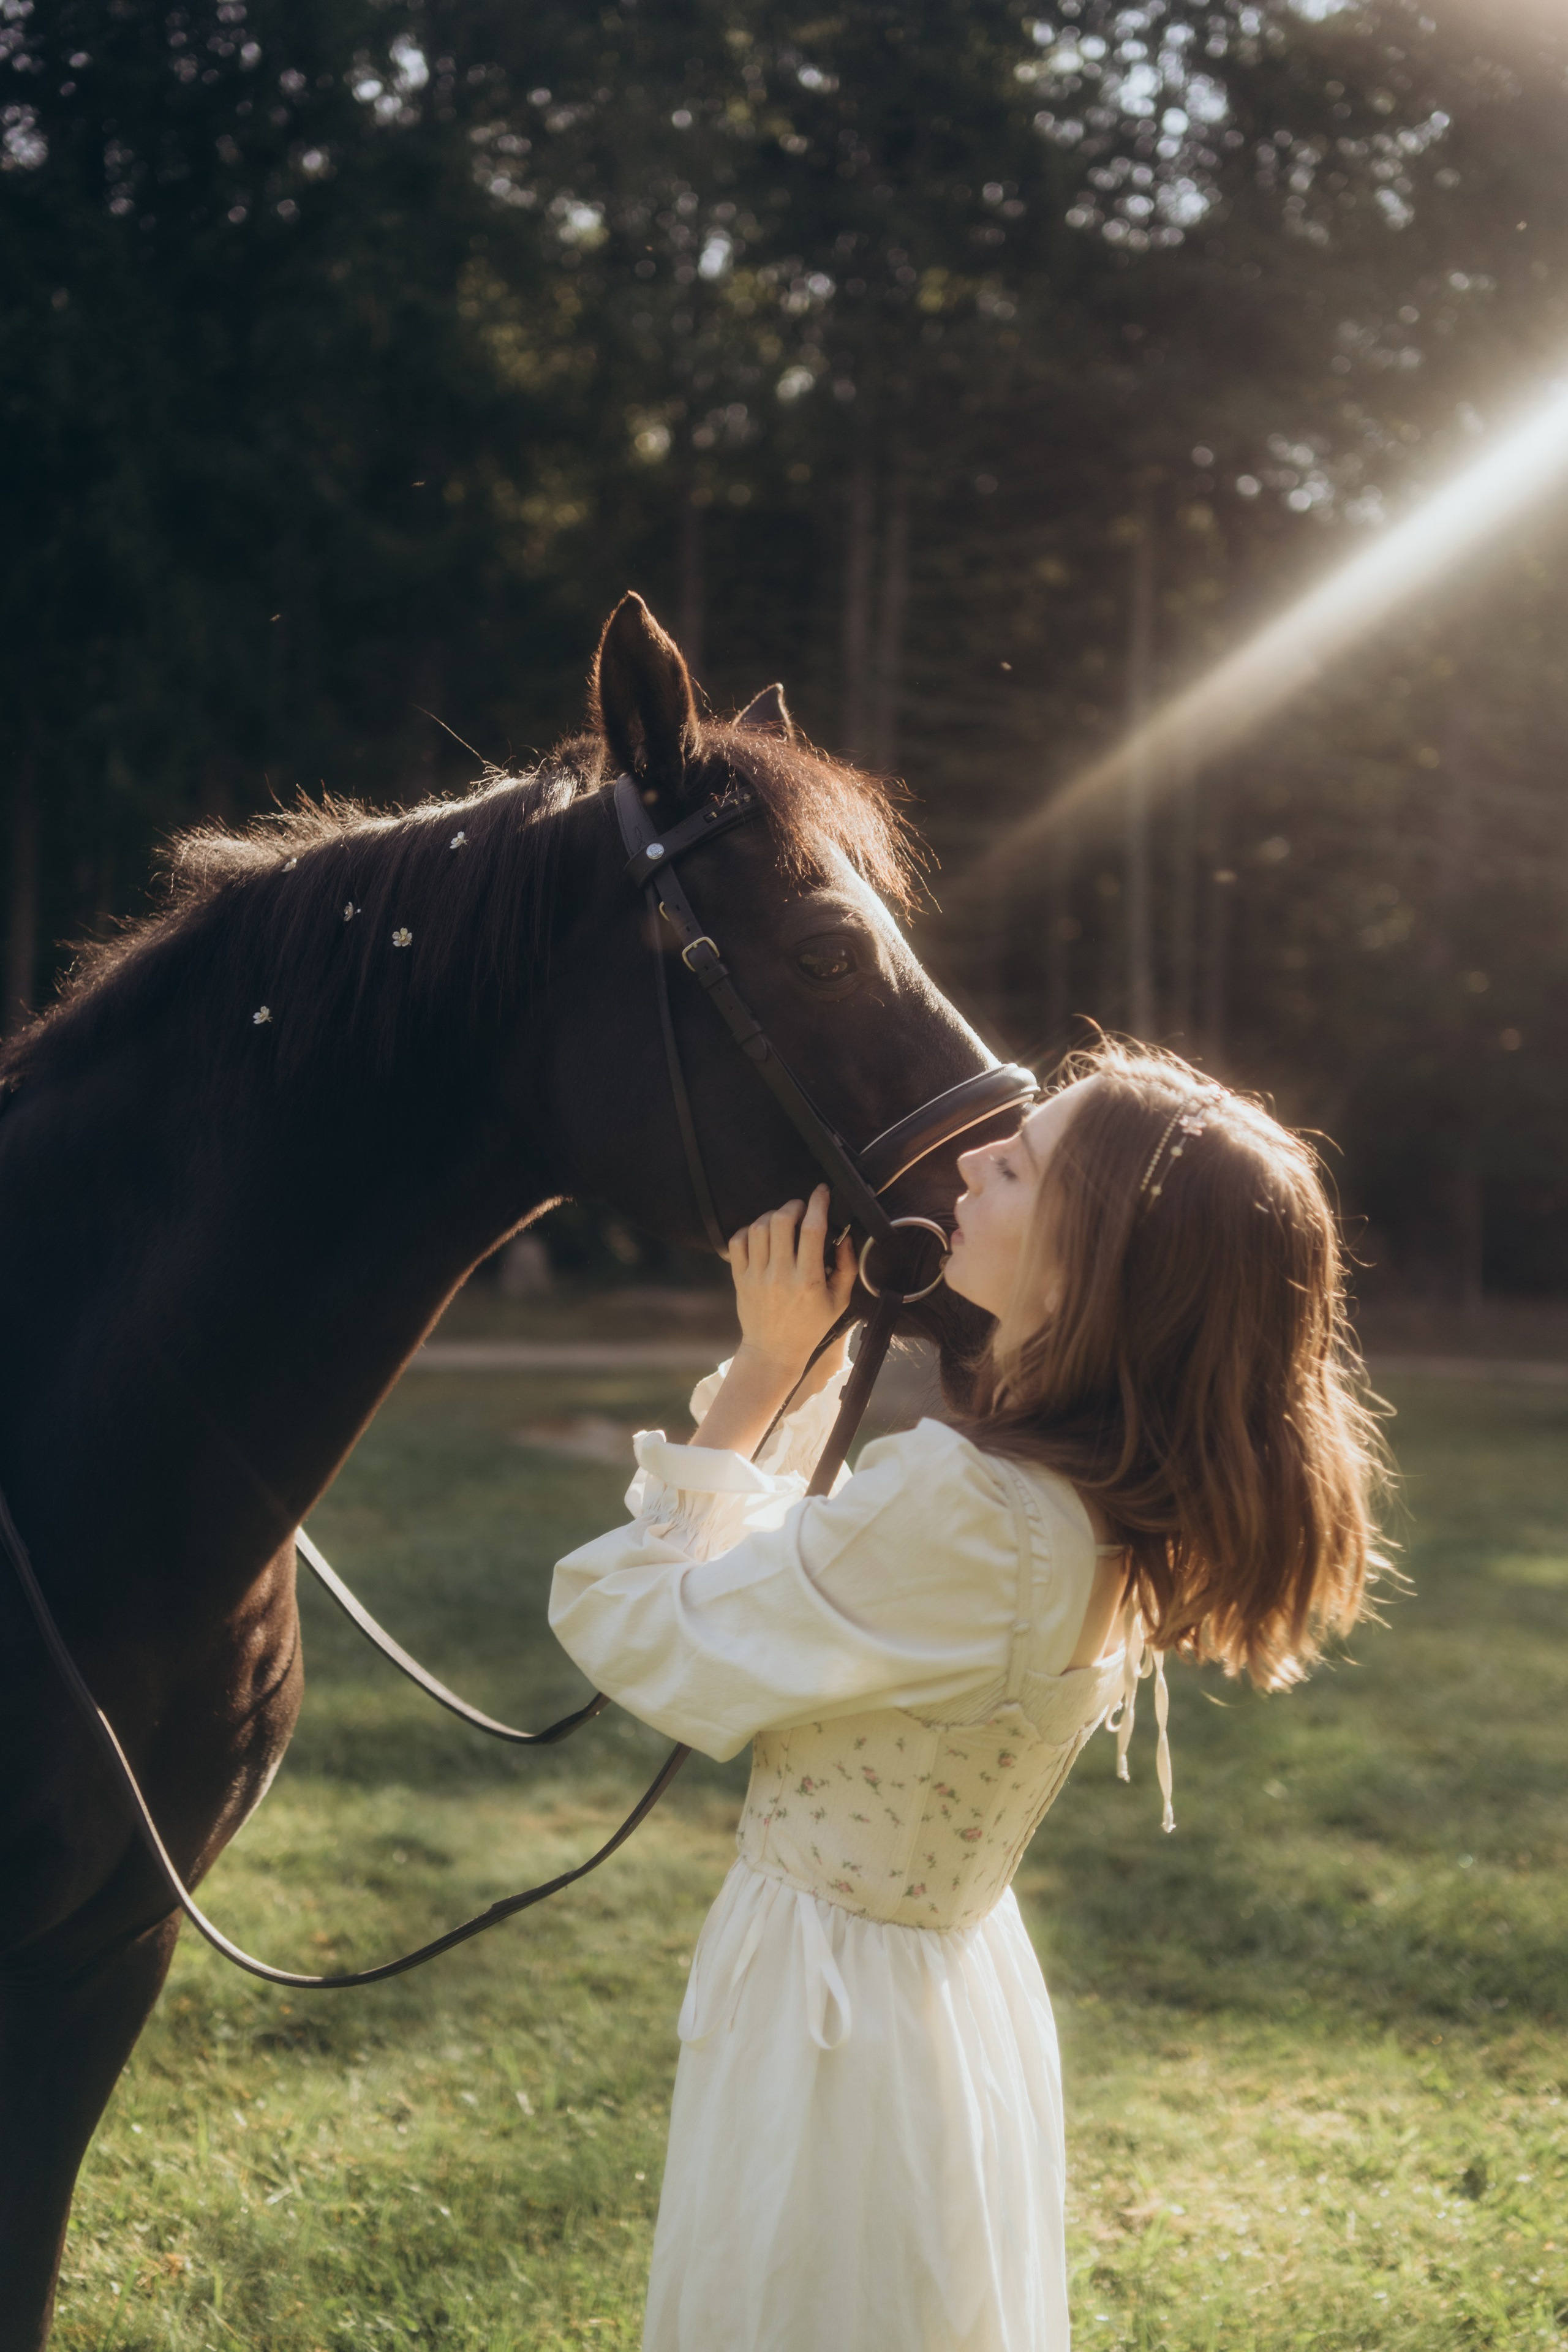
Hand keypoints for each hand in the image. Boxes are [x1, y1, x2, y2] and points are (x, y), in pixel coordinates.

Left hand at [728, 1186, 855, 1380]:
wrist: (773, 1351)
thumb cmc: (810, 1326)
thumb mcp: (839, 1301)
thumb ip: (847, 1267)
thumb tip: (846, 1237)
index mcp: (809, 1280)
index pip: (813, 1229)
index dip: (818, 1203)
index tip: (822, 1192)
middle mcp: (781, 1275)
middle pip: (782, 1221)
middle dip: (794, 1206)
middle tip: (801, 1209)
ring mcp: (757, 1276)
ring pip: (759, 1227)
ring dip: (772, 1216)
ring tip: (782, 1222)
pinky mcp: (740, 1278)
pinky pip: (738, 1241)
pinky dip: (749, 1230)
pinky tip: (761, 1235)